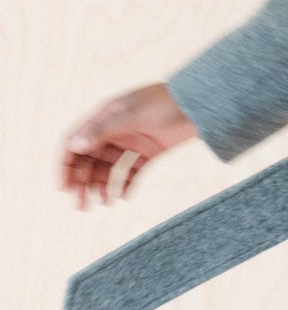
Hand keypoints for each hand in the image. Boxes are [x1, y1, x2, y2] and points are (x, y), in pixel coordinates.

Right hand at [59, 84, 198, 209]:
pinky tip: (123, 197)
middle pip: (89, 158)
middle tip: (81, 207)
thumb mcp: (134, 115)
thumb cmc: (168, 103)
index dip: (65, 165)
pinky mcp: (150, 150)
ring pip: (108, 167)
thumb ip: (104, 130)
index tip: (62, 189)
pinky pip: (131, 170)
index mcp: (105, 116)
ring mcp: (132, 140)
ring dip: (101, 185)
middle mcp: (115, 129)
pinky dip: (125, 183)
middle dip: (82, 182)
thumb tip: (74, 144)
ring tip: (103, 204)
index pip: (75, 141)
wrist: (203, 103)